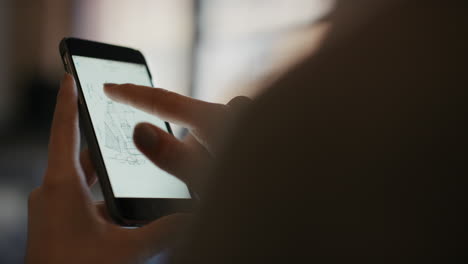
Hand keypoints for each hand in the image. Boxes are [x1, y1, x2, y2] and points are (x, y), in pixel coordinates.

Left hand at [26, 74, 188, 263]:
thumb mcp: (126, 251)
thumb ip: (162, 232)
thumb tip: (192, 217)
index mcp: (62, 188)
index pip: (65, 133)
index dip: (68, 102)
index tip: (69, 76)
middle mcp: (52, 193)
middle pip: (79, 154)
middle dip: (100, 138)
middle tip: (116, 119)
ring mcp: (53, 209)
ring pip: (82, 178)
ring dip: (103, 171)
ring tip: (126, 161)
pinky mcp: (57, 222)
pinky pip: (80, 197)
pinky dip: (99, 194)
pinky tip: (119, 201)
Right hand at [104, 83, 250, 194]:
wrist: (302, 197)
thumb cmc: (260, 193)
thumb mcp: (208, 180)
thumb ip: (173, 157)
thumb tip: (140, 129)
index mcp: (219, 120)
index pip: (165, 101)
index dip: (133, 94)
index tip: (109, 86)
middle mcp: (234, 114)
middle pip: (188, 121)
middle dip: (181, 143)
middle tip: (192, 169)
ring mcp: (244, 122)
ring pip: (207, 133)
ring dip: (205, 155)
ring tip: (222, 180)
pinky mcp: (250, 131)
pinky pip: (223, 138)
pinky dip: (218, 154)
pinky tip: (232, 172)